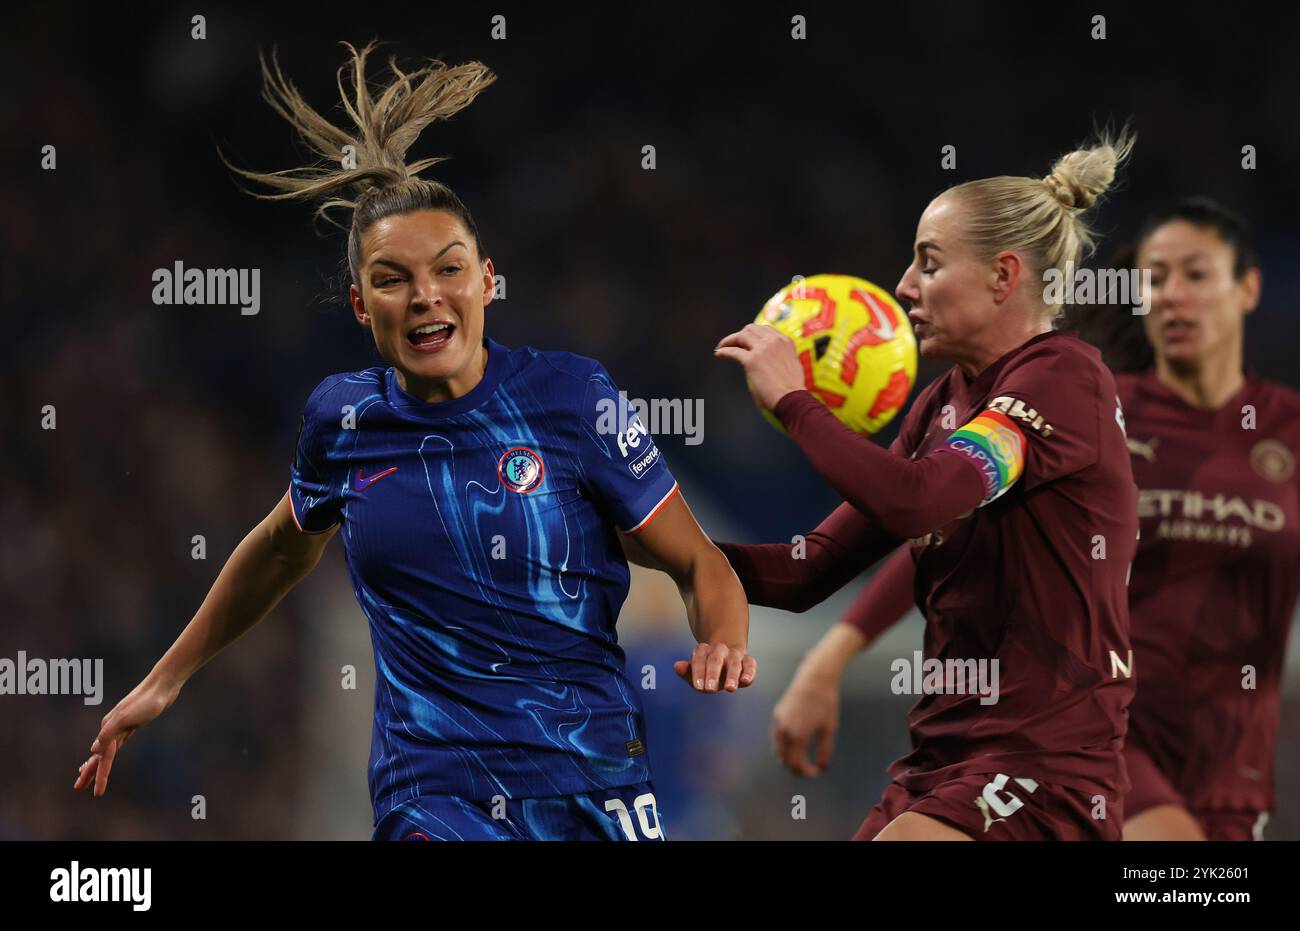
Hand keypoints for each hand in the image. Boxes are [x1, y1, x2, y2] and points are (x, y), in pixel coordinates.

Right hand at [74, 676, 179, 797]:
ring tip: (85, 772)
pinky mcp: (133, 723)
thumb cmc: (146, 701)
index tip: (96, 794)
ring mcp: (122, 726)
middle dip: (89, 772)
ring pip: (107, 749)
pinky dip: (111, 750)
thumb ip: (108, 734)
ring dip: (97, 761)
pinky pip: (117, 742)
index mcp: (108, 729)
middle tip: (78, 788)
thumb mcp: (125, 718)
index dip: (99, 777)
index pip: (102, 759)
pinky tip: (110, 752)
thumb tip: (92, 750)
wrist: (162, 686)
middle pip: (99, 755)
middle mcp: (112, 728)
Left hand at [673, 643, 756, 692]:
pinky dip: (749, 672)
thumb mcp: (696, 673)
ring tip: (729, 688)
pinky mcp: (748, 660)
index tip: (698, 686)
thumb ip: (687, 672)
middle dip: (712, 674)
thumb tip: (677, 666)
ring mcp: (734, 654)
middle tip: (709, 689)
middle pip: (715, 660)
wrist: (727, 657)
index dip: (698, 673)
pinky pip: (750, 664)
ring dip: (731, 675)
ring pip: (734, 662)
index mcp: (703, 650)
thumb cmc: (708, 670)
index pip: (699, 660)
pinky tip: (745, 682)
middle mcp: (719, 649)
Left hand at [714, 324, 806, 411]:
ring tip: (722, 346)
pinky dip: (724, 351)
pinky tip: (719, 353)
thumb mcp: (791, 363)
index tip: (745, 340)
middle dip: (740, 335)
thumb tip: (769, 358)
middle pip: (751, 329)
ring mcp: (762, 349)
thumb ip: (781, 355)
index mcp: (785, 341)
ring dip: (729, 340)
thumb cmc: (792, 388)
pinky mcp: (752, 360)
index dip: (752, 333)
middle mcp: (774, 341)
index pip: (765, 329)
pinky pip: (733, 351)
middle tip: (732, 343)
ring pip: (741, 336)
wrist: (792, 398)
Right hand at [771, 667, 839, 776]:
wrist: (815, 679)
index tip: (815, 773)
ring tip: (800, 761)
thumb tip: (822, 768)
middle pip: (784, 759)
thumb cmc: (826, 703)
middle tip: (807, 771)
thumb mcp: (829, 729)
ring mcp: (779, 722)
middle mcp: (785, 730)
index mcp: (798, 735)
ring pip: (778, 749)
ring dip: (787, 759)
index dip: (805, 772)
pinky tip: (794, 747)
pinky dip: (783, 747)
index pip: (796, 763)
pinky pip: (776, 737)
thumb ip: (824, 751)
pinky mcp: (778, 714)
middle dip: (795, 768)